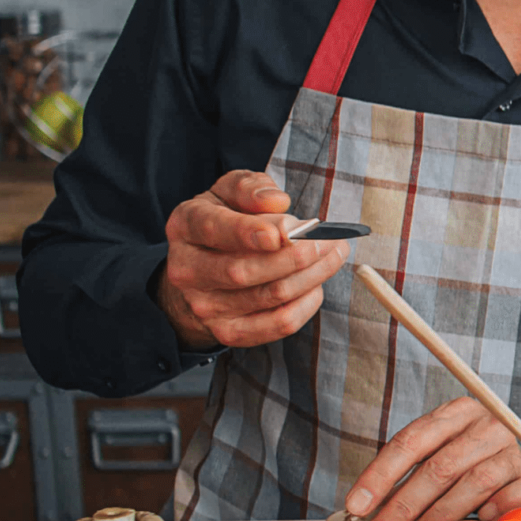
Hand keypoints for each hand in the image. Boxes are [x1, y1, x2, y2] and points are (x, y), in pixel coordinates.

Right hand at [153, 171, 347, 351]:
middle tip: (330, 240)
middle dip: (295, 256)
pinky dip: (306, 304)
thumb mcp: (231, 192)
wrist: (203, 269)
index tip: (289, 230)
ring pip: (268, 296)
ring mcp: (204, 305)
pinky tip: (317, 285)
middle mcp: (187, 269)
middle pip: (242, 270)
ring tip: (334, 254)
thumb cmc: (226, 220)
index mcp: (185, 226)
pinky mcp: (227, 331)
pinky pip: (277, 324)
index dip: (249, 231)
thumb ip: (250, 189)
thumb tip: (277, 201)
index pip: (214, 228)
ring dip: (311, 276)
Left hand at [341, 396, 520, 520]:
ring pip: (473, 485)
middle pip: (439, 467)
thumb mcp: (445, 447)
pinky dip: (486, 517)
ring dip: (436, 519)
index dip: (380, 475)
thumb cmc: (477, 455)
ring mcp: (517, 450)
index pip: (411, 441)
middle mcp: (490, 425)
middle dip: (401, 507)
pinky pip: (508, 500)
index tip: (355, 507)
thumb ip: (414, 471)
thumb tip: (368, 513)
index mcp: (458, 412)